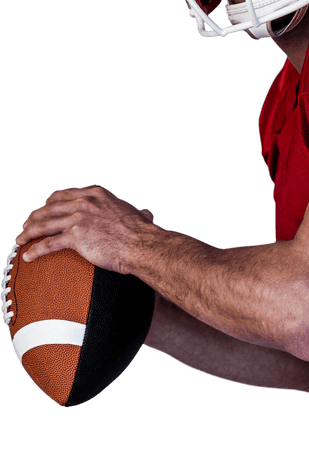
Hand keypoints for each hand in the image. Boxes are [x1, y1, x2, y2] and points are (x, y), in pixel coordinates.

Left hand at [16, 185, 155, 273]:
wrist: (143, 245)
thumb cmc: (143, 234)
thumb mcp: (138, 214)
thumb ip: (136, 212)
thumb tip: (147, 213)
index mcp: (95, 194)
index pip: (65, 195)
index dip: (51, 202)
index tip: (45, 207)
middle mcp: (84, 202)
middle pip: (50, 208)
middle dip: (35, 216)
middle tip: (27, 224)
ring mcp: (78, 219)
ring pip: (44, 224)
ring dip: (28, 232)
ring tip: (20, 239)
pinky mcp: (75, 237)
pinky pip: (48, 244)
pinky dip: (35, 249)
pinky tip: (27, 255)